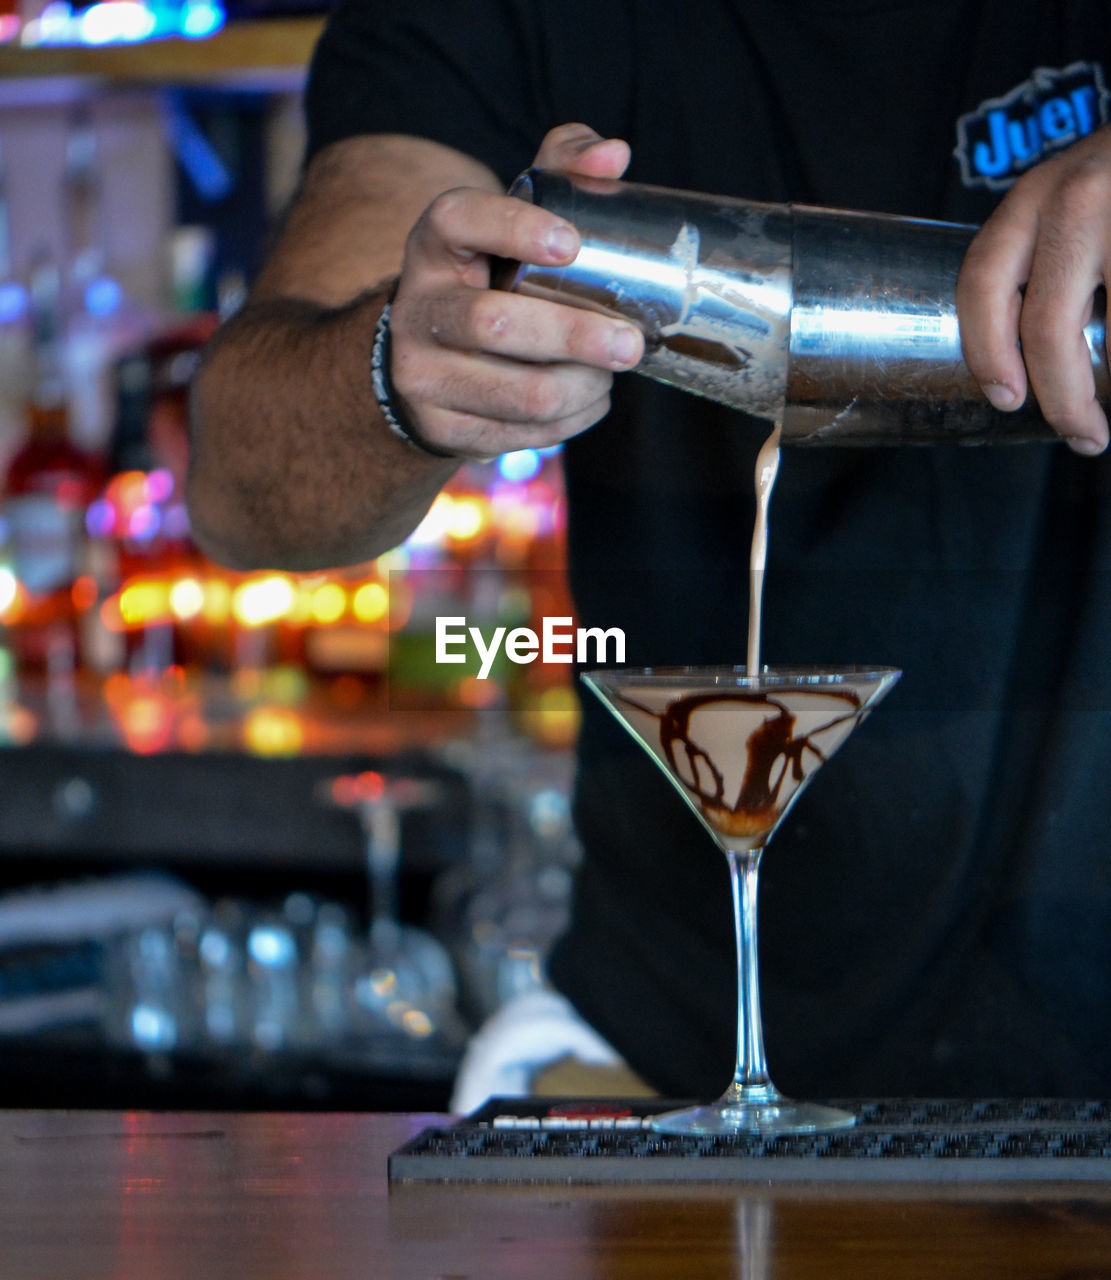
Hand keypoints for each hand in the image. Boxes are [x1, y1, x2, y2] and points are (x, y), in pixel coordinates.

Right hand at [387, 124, 644, 458]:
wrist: (423, 363)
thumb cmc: (487, 280)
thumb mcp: (510, 222)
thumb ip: (559, 174)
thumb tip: (613, 155)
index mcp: (434, 245)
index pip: (460, 220)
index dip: (514, 227)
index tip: (571, 242)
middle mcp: (417, 309)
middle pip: (494, 324)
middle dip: (574, 336)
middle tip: (630, 344)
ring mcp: (422, 375)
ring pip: (520, 394)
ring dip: (583, 388)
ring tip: (611, 373)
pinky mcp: (441, 428)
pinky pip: (522, 434)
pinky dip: (570, 421)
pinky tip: (588, 400)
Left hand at [957, 122, 1110, 455]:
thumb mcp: (1069, 198)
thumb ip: (1041, 259)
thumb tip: (1023, 367)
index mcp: (1032, 198)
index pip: (981, 284)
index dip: (987, 353)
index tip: (1006, 400)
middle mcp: (1076, 199)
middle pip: (1048, 325)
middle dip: (1062, 398)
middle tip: (1083, 435)